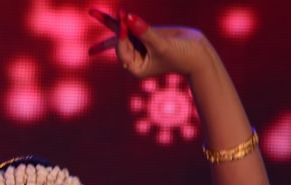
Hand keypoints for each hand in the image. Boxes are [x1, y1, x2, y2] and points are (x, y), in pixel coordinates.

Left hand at [88, 9, 212, 79]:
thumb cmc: (182, 55)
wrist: (199, 54)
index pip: (123, 48)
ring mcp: (140, 46)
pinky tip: (117, 14)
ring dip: (111, 20)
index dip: (122, 33)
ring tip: (93, 12)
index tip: (124, 17)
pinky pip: (132, 26)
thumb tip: (128, 17)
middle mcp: (135, 58)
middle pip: (117, 40)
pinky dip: (124, 19)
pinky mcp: (146, 36)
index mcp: (135, 67)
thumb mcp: (161, 45)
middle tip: (91, 12)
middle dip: (108, 25)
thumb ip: (144, 32)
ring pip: (123, 30)